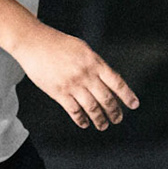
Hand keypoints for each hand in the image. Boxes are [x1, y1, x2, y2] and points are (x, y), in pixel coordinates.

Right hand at [9, 25, 138, 129]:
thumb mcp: (84, 50)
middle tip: (118, 119)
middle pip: (106, 99)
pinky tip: (85, 123)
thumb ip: (97, 65)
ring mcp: (72, 85)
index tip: (134, 105)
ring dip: (100, 119)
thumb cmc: (59, 44)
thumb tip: (110, 82)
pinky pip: (73, 110)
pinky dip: (81, 119)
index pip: (117, 83)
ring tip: (104, 125)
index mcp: (95, 63)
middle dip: (115, 112)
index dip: (127, 95)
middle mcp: (86, 75)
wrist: (34, 42)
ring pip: (92, 108)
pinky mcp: (58, 92)